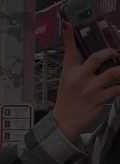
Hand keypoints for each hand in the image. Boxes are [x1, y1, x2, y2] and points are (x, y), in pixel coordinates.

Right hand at [54, 23, 119, 141]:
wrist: (64, 123)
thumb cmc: (67, 102)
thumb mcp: (66, 83)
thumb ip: (77, 69)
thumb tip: (92, 60)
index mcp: (69, 73)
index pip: (69, 51)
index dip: (69, 37)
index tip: (69, 26)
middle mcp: (79, 79)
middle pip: (98, 57)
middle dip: (111, 52)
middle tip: (115, 53)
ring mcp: (90, 89)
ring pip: (114, 72)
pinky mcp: (100, 99)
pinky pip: (117, 89)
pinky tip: (119, 86)